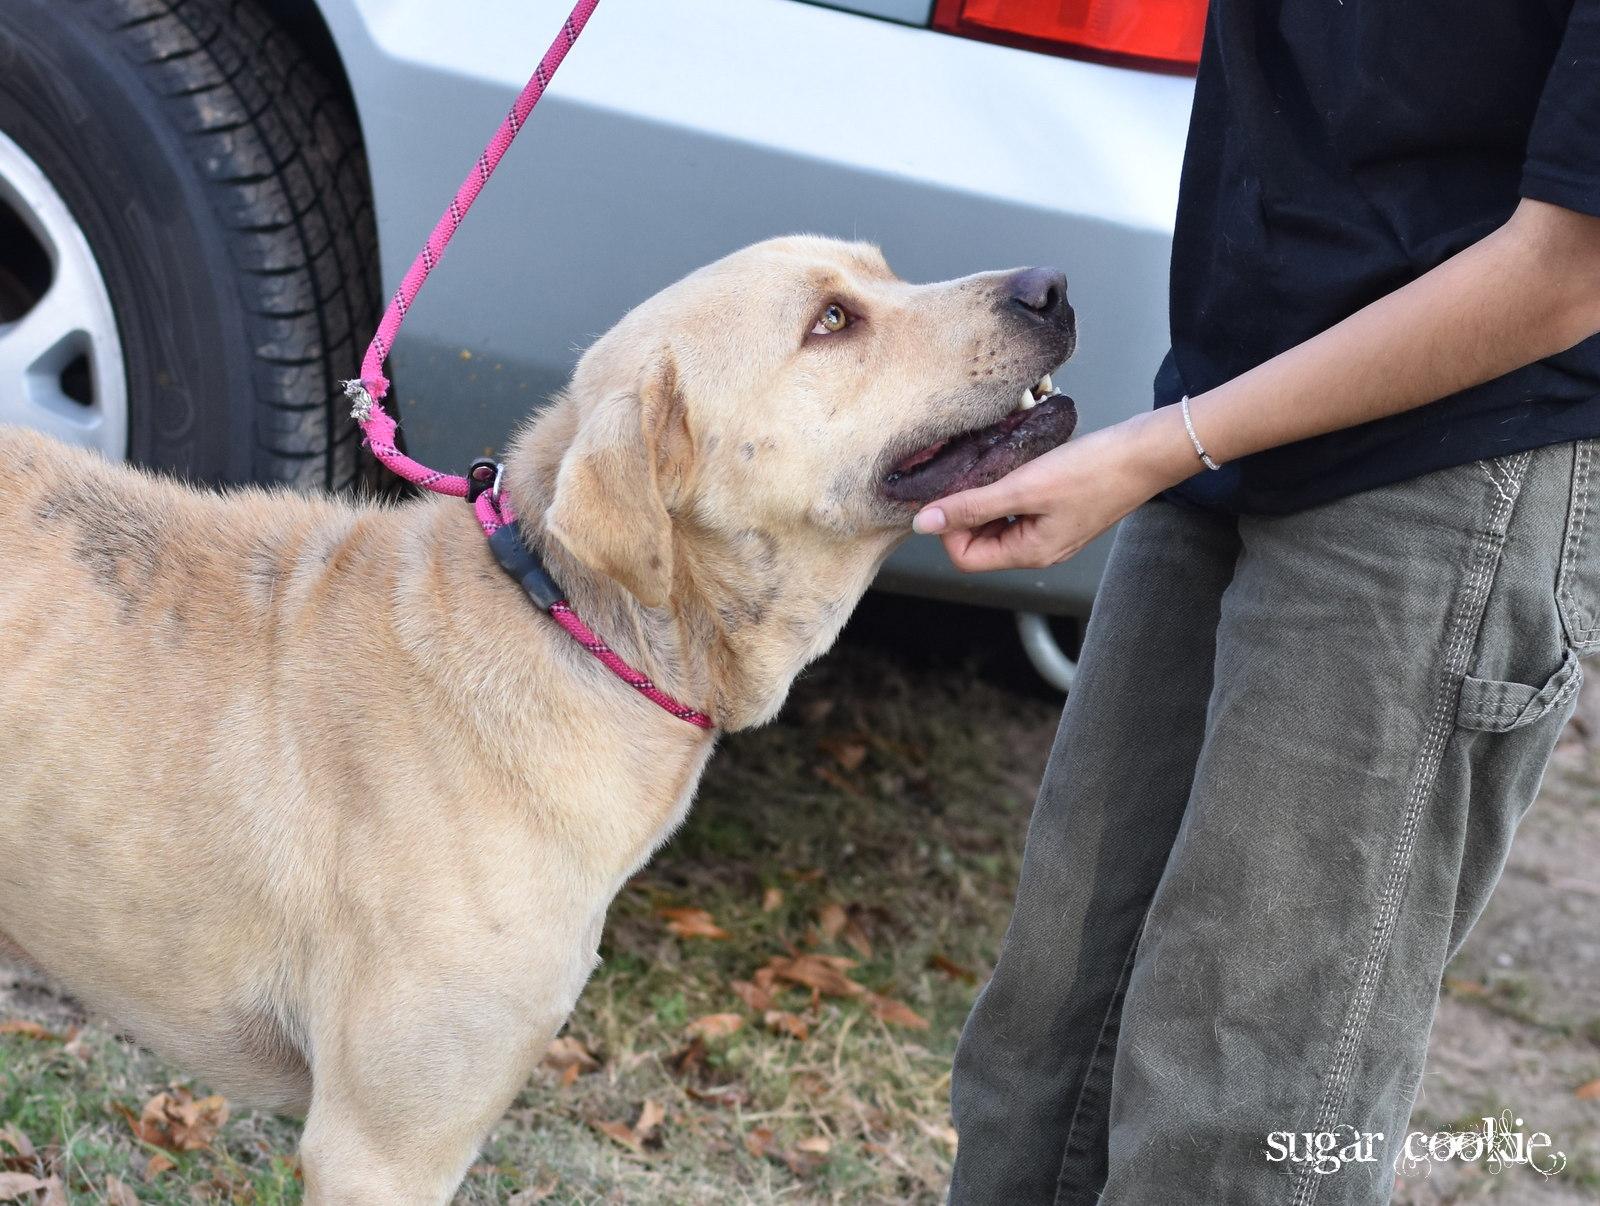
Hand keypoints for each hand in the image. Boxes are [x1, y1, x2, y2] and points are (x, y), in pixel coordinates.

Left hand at [911, 407, 1195, 572]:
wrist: (1147, 452)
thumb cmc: (1095, 471)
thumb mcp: (1025, 488)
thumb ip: (972, 505)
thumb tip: (925, 522)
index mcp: (1030, 553)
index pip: (965, 556)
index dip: (949, 527)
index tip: (950, 492)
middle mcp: (1038, 549)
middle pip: (979, 540)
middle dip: (967, 510)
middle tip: (969, 473)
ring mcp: (1051, 530)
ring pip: (998, 521)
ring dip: (987, 496)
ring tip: (994, 466)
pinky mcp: (1060, 509)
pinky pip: (1019, 506)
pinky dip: (1009, 487)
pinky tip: (1015, 464)